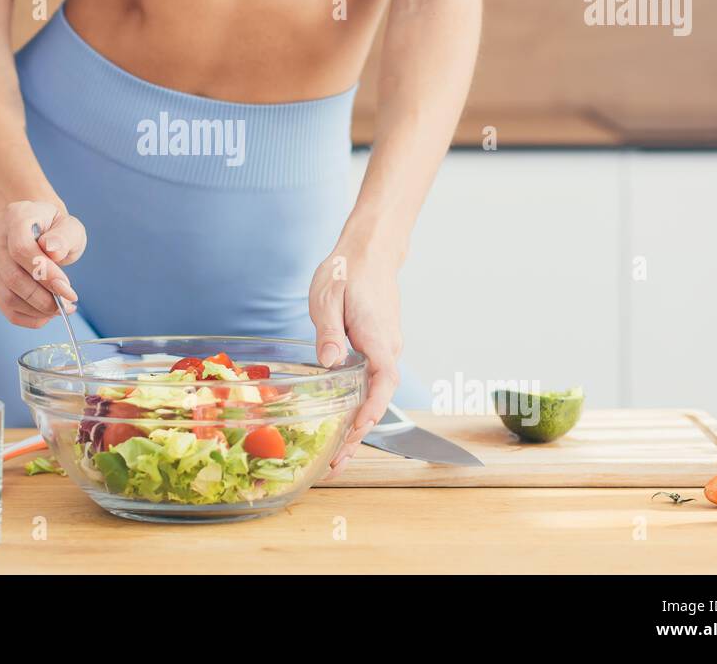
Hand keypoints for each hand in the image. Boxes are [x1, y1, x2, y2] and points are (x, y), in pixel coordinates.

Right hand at [0, 200, 85, 327]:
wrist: (36, 230)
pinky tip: (45, 315)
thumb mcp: (70, 227)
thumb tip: (52, 251)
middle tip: (67, 305)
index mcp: (16, 216)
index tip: (67, 289)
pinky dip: (28, 317)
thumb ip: (65, 237)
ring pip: (7, 296)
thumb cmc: (55, 230)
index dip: (45, 274)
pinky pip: (5, 307)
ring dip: (37, 310)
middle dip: (43, 298)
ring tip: (59, 308)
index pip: (21, 249)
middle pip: (12, 277)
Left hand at [307, 247, 402, 477]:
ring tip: (336, 455)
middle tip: (335, 465)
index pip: (383, 382)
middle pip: (378, 398)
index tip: (357, 433)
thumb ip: (329, 331)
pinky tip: (341, 420)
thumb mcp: (328, 296)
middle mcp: (388, 348)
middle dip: (358, 434)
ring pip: (375, 394)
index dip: (371, 411)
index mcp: (378, 337)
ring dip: (358, 425)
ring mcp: (385, 349)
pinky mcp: (377, 348)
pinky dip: (358, 406)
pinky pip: (371, 383)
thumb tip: (330, 363)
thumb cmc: (348, 269)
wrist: (369, 251)